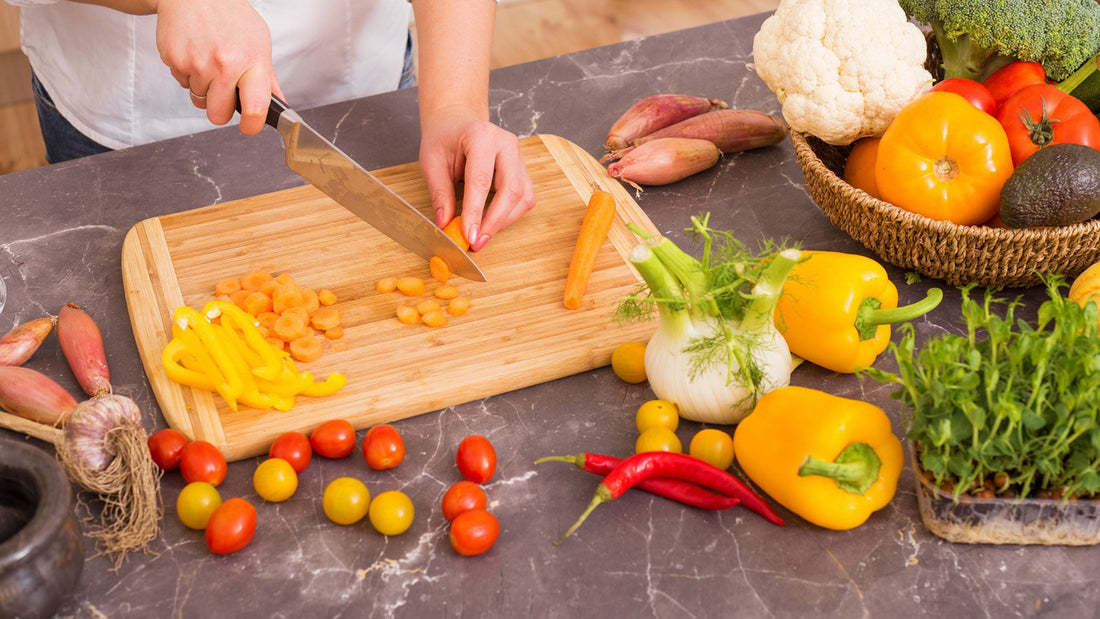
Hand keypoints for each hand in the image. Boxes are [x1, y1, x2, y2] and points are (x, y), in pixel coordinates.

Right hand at [154, 0, 282, 134]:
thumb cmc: (230, 16)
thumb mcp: (259, 41)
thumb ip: (268, 78)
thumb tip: (279, 104)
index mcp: (252, 61)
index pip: (255, 108)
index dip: (252, 125)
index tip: (250, 126)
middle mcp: (225, 64)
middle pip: (218, 115)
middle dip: (220, 109)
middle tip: (223, 91)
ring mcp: (198, 64)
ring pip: (199, 100)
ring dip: (203, 87)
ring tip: (208, 61)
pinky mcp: (175, 61)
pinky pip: (182, 84)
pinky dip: (188, 74)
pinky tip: (195, 53)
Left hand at [419, 107, 535, 251]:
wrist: (457, 122)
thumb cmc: (444, 139)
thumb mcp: (432, 162)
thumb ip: (439, 193)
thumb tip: (446, 224)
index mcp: (482, 136)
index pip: (481, 180)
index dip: (476, 212)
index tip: (468, 236)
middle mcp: (506, 144)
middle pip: (511, 190)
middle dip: (495, 221)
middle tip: (477, 242)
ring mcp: (519, 156)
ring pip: (523, 197)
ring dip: (504, 221)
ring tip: (481, 234)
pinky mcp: (522, 169)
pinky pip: (525, 198)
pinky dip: (510, 214)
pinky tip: (492, 221)